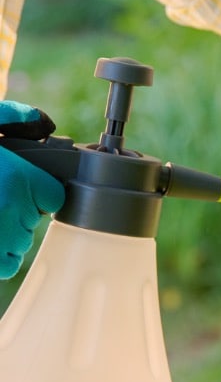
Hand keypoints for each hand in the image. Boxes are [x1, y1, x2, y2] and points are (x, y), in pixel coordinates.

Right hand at [0, 102, 64, 277]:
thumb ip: (12, 116)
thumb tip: (44, 124)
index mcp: (17, 177)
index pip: (53, 196)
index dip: (36, 191)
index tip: (17, 186)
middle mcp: (11, 209)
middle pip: (32, 220)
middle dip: (15, 210)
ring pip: (20, 243)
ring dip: (5, 234)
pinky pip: (6, 265)